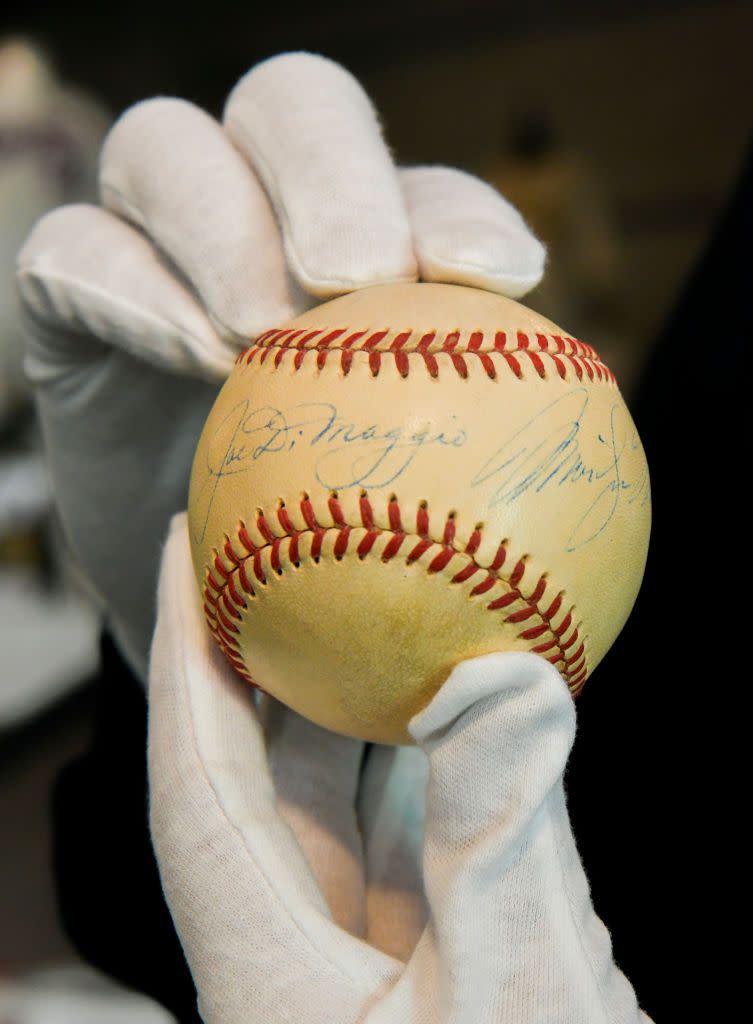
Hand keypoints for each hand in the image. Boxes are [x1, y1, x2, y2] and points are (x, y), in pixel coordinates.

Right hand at [16, 51, 544, 679]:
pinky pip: (72, 255)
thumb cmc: (338, 596)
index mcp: (371, 265)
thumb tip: (554, 594)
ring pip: (167, 148)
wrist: (209, 617)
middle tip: (364, 275)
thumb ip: (473, 558)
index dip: (463, 209)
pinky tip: (189, 358)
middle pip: (295, 110)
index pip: (420, 194)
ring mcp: (156, 251)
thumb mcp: (419, 582)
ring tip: (259, 332)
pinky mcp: (72, 300)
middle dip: (334, 172)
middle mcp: (264, 225)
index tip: (508, 280)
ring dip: (220, 225)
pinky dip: (127, 290)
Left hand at [149, 513, 651, 1023]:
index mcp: (268, 975)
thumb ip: (507, 837)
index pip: (193, 776)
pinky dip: (430, 757)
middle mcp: (294, 958)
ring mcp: (360, 962)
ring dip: (349, 699)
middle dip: (259, 653)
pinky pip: (410, 829)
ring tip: (372, 602)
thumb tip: (505, 671)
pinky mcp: (425, 960)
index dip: (185, 650)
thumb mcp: (529, 1002)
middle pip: (249, 771)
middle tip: (284, 544)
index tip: (190, 540)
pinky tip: (463, 704)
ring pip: (332, 797)